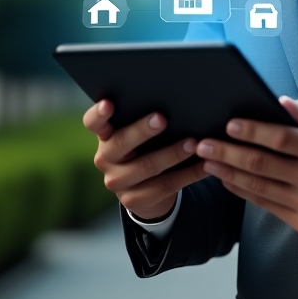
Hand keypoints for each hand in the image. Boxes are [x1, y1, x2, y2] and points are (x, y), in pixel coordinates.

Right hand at [83, 101, 208, 220]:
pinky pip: (165, 186)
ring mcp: (116, 182)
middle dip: (142, 130)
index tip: (109, 104)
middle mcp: (105, 158)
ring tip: (193, 143)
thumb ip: (146, 119)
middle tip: (162, 119)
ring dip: (172, 154)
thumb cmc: (147, 147)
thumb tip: (176, 97)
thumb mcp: (140, 135)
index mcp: (105, 135)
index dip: (98, 114)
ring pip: (146, 167)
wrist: (147, 189)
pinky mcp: (133, 201)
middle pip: (121, 143)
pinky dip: (188, 174)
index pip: (93, 122)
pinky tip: (204, 165)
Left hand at [195, 97, 297, 242]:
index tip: (229, 124)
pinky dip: (243, 192)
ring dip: (228, 172)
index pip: (281, 138)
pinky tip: (228, 180)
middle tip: (203, 143)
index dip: (252, 130)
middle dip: (227, 152)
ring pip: (258, 186)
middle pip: (262, 163)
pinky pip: (266, 205)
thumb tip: (281, 103)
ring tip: (207, 161)